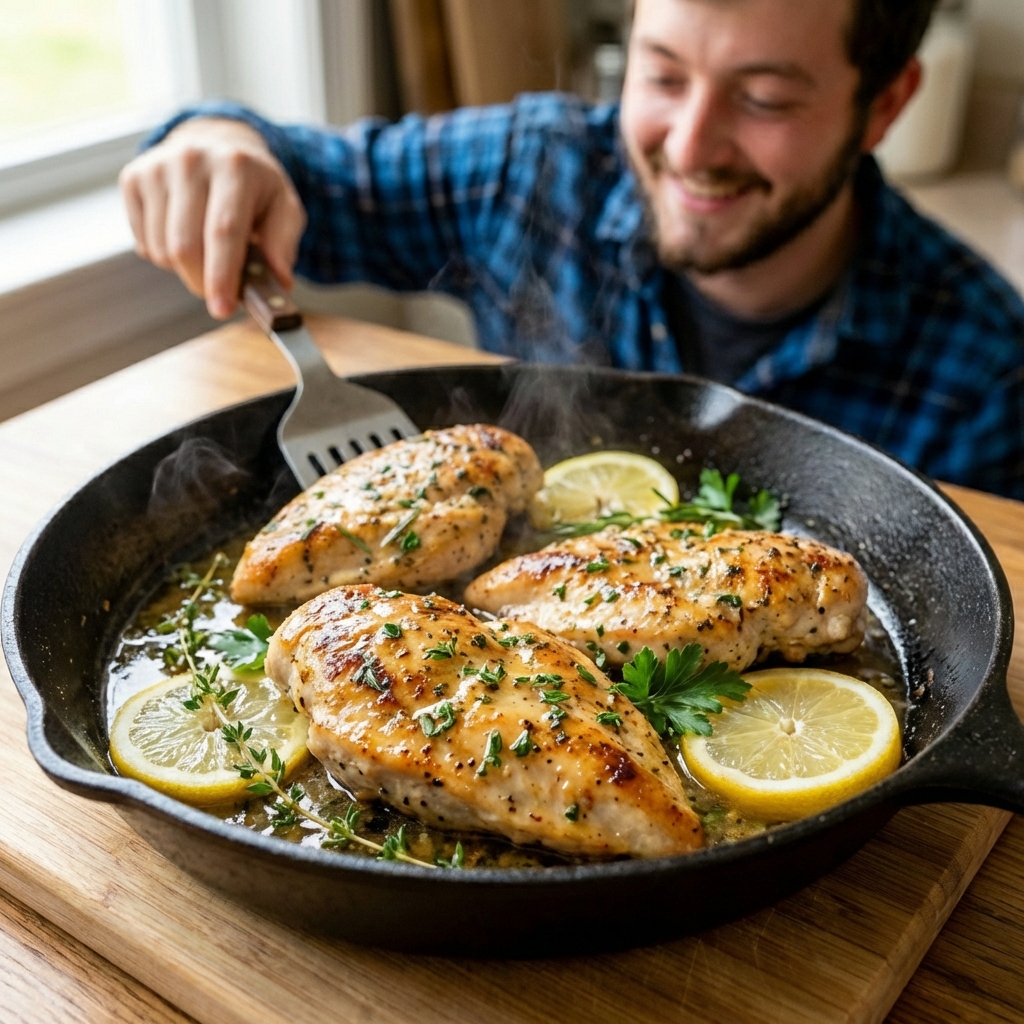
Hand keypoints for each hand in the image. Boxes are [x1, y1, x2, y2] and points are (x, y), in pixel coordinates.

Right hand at [119, 117, 306, 318]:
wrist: (215, 144)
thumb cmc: (254, 186)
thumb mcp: (284, 207)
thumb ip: (283, 245)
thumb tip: (279, 282)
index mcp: (235, 166)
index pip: (223, 231)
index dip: (221, 276)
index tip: (222, 309)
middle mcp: (191, 160)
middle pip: (185, 246)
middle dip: (202, 283)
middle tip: (220, 292)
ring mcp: (157, 167)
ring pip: (162, 250)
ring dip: (185, 269)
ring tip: (207, 251)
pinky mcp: (133, 178)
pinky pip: (145, 243)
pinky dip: (165, 256)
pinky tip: (184, 235)